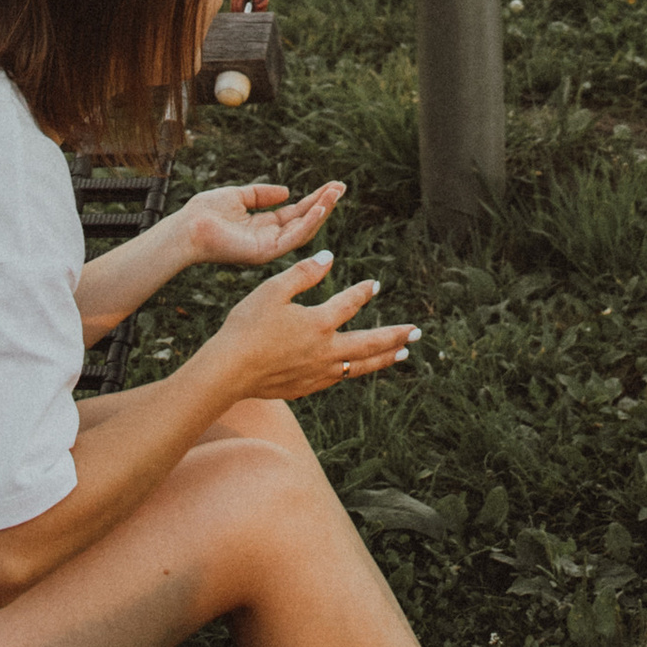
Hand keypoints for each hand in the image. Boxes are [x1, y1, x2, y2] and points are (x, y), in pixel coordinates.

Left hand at [179, 179, 343, 270]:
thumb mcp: (238, 196)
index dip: (314, 199)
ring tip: (335, 193)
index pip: (296, 213)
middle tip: (341, 187)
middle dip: (324, 204)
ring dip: (321, 211)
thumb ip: (261, 194)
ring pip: (303, 230)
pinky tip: (319, 207)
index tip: (332, 185)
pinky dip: (308, 223)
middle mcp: (269, 239)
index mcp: (263, 226)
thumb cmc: (205, 213)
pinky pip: (292, 238)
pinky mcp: (264, 252)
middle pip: (304, 221)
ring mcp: (268, 248)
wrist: (186, 228)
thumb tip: (286, 191)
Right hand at [216, 254, 415, 404]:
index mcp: (319, 323)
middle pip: (370, 344)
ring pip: (360, 366)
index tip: (376, 285)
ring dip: (383, 358)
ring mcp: (318, 373)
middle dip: (396, 336)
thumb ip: (303, 273)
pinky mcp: (306, 388)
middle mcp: (325, 351)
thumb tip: (329, 258)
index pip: (350, 304)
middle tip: (417, 333)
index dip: (364, 292)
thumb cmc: (247, 327)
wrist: (229, 371)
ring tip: (402, 354)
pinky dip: (355, 372)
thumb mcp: (272, 290)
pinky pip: (339, 379)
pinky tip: (355, 369)